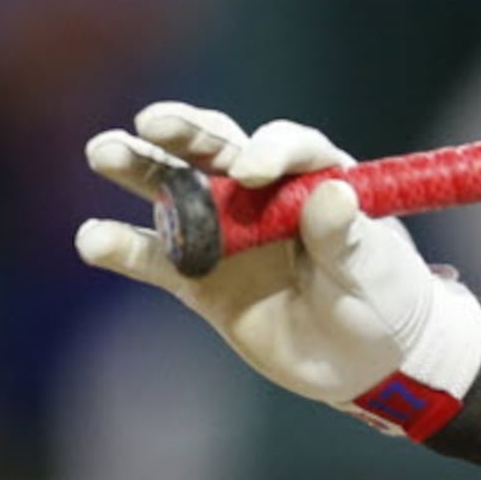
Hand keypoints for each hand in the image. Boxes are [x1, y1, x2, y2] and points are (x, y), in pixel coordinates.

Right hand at [77, 102, 480, 418]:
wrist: (367, 357)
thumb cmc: (385, 299)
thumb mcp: (378, 271)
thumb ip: (349, 237)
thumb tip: (332, 194)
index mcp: (318, 176)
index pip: (289, 147)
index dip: (270, 151)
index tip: (254, 171)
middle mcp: (264, 193)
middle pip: (221, 149)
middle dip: (188, 132)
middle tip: (154, 122)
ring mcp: (227, 231)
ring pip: (177, 190)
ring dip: (141, 168)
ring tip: (105, 151)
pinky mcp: (199, 276)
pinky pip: (157, 258)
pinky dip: (125, 247)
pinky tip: (95, 238)